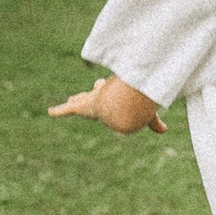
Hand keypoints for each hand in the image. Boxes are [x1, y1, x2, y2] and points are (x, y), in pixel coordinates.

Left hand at [49, 80, 165, 133]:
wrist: (120, 105)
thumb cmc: (134, 107)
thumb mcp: (146, 116)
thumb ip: (153, 123)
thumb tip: (165, 131)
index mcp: (114, 97)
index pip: (110, 91)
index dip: (107, 89)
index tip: (104, 83)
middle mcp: (101, 96)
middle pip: (95, 93)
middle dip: (92, 92)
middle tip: (89, 88)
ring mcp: (89, 101)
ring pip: (80, 101)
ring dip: (75, 102)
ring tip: (69, 101)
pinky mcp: (80, 107)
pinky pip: (66, 110)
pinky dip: (58, 112)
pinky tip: (50, 112)